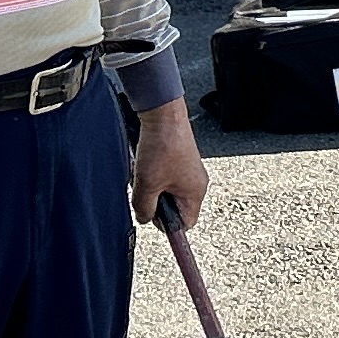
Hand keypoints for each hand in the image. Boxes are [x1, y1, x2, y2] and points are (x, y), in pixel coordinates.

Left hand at [131, 104, 209, 231]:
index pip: (185, 223)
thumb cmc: (162, 145)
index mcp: (195, 192)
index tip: (151, 217)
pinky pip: (163, 176)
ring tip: (143, 174)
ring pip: (165, 191)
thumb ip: (144, 208)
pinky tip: (144, 164)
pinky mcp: (178, 158)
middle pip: (173, 207)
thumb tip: (144, 218)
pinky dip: (151, 174)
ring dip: (151, 186)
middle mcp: (195, 182)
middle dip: (154, 202)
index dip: (166, 223)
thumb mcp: (147, 185)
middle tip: (144, 190)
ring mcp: (187, 170)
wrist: (162, 113)